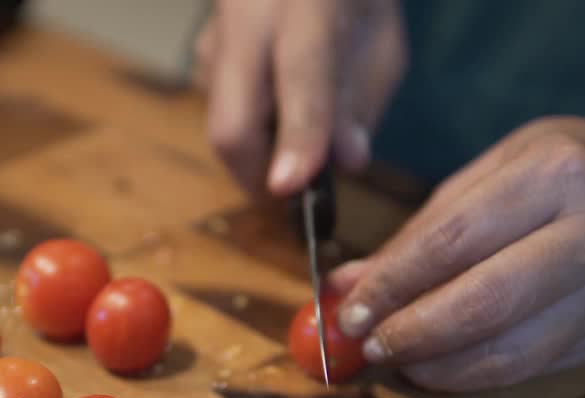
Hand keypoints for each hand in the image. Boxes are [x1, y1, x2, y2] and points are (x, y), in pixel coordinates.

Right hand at [195, 0, 404, 194]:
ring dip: (260, 153)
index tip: (290, 187)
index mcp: (308, 3)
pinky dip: (253, 128)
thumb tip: (344, 162)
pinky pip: (224, 112)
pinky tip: (278, 102)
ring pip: (224, 127)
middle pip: (232, 125)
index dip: (298, 135)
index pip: (301, 76)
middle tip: (295, 192)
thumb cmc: (350, 0)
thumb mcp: (382, 40)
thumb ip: (364, 100)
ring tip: (297, 132)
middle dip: (259, 178)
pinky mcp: (202, 57)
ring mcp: (215, 38)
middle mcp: (248, 17)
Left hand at [328, 117, 584, 391]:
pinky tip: (436, 368)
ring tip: (395, 360)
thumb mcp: (493, 171)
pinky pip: (529, 366)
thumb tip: (345, 285)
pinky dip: (472, 375)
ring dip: (437, 364)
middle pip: (484, 301)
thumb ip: (420, 230)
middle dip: (412, 331)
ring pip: (508, 348)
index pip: (454, 240)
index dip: (392, 283)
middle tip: (366, 345)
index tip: (348, 310)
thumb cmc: (562, 176)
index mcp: (557, 172)